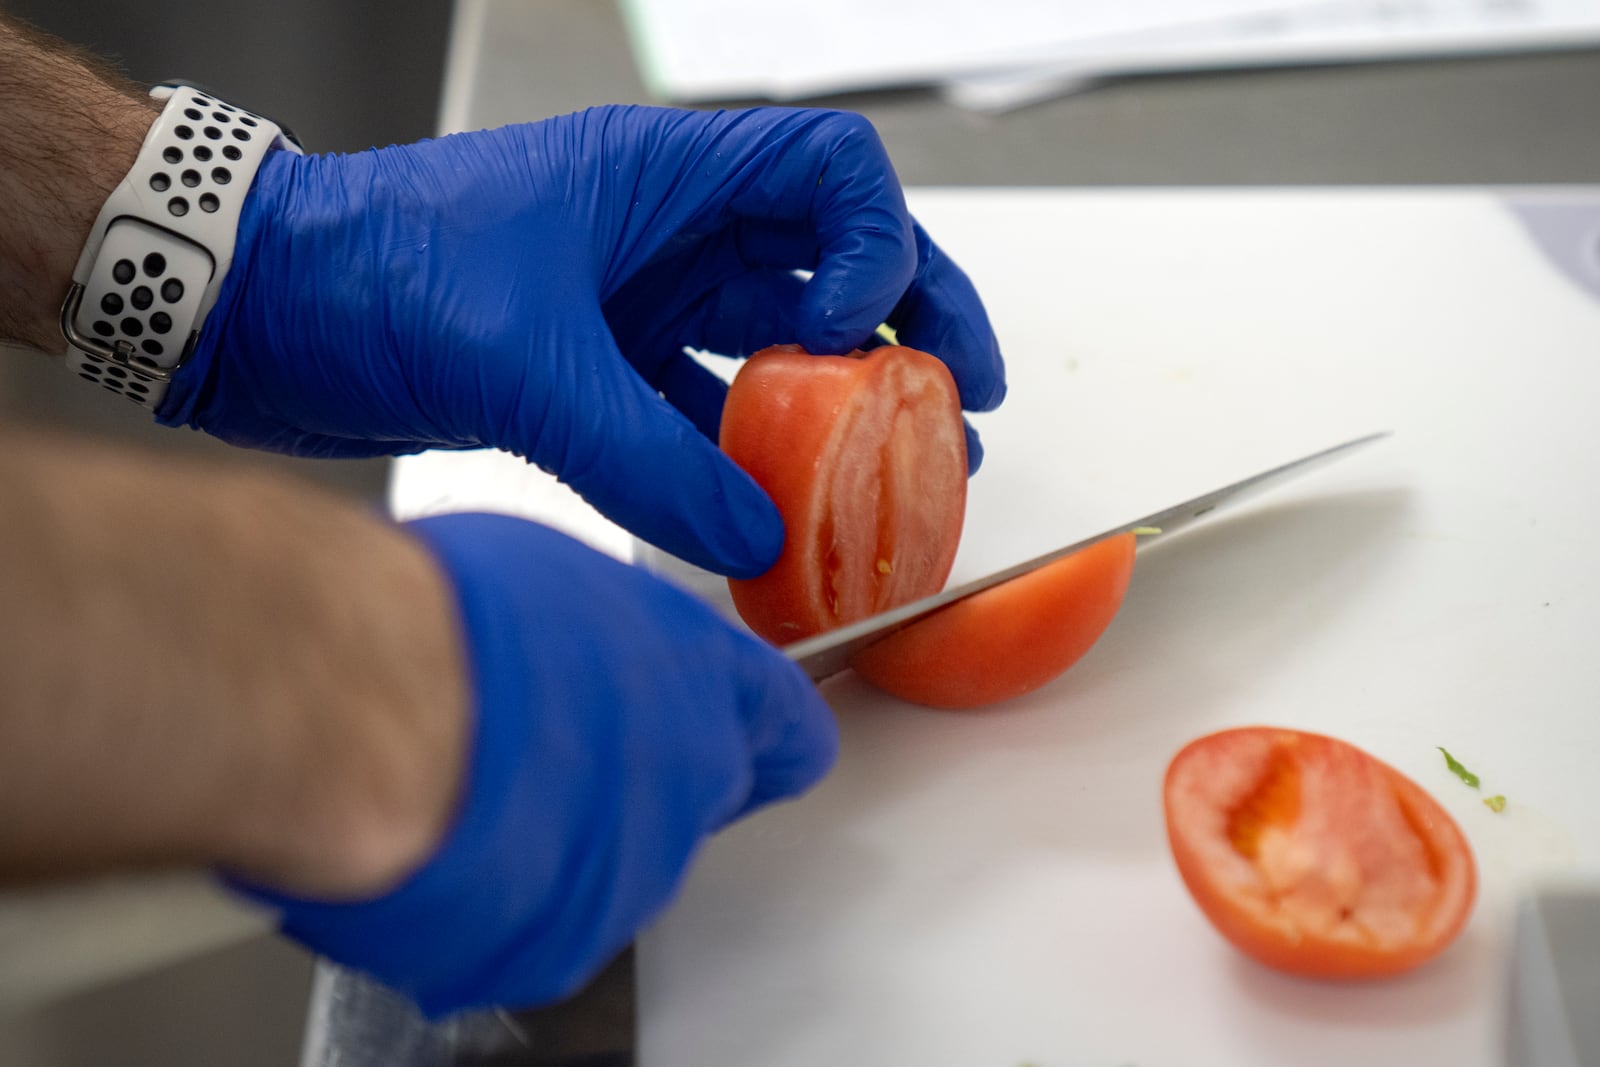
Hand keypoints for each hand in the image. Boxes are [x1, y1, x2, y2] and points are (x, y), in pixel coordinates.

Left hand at [159, 106, 1006, 576]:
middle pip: (825, 263)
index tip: (860, 333)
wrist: (255, 310)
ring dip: (840, 404)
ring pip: (771, 347)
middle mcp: (661, 236)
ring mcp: (632, 305)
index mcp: (659, 179)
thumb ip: (644, 455)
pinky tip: (776, 516)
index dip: (875, 246)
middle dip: (907, 321)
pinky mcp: (597, 371)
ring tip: (908, 463)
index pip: (826, 174)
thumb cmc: (362, 271)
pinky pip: (701, 416)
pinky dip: (744, 464)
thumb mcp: (521, 359)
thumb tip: (752, 534)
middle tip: (963, 390)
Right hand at [234, 512, 837, 1015]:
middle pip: (691, 798)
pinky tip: (443, 838)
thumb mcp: (554, 573)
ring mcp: (631, 875)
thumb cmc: (447, 620)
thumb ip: (603, 631)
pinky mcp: (555, 946)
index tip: (754, 737)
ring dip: (559, 833)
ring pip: (611, 864)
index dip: (766, 733)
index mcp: (710, 681)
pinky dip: (497, 891)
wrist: (363, 714)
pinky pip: (536, 920)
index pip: (790, 730)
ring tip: (468, 781)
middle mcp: (691, 785)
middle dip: (632, 779)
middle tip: (543, 742)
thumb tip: (581, 637)